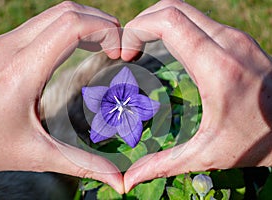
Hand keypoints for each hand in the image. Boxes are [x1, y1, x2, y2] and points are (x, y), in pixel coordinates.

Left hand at [0, 2, 122, 193]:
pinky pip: (42, 22)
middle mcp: (10, 48)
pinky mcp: (2, 44)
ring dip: (85, 22)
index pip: (71, 27)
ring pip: (54, 13)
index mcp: (21, 72)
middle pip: (67, 12)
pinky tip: (79, 45)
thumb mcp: (37, 156)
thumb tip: (119, 179)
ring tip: (104, 42)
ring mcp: (4, 42)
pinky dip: (68, 27)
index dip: (104, 30)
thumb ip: (82, 164)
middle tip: (118, 44)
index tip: (120, 49)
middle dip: (100, 22)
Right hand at [122, 0, 271, 191]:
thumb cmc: (259, 143)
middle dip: (143, 21)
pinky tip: (168, 50)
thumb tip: (129, 179)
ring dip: (159, 22)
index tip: (125, 52)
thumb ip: (164, 164)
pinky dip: (177, 28)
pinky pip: (199, 22)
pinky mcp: (239, 41)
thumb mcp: (208, 155)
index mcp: (217, 66)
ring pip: (187, 11)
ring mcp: (236, 38)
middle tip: (129, 46)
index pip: (167, 22)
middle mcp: (229, 42)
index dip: (137, 29)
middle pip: (173, 8)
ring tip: (143, 46)